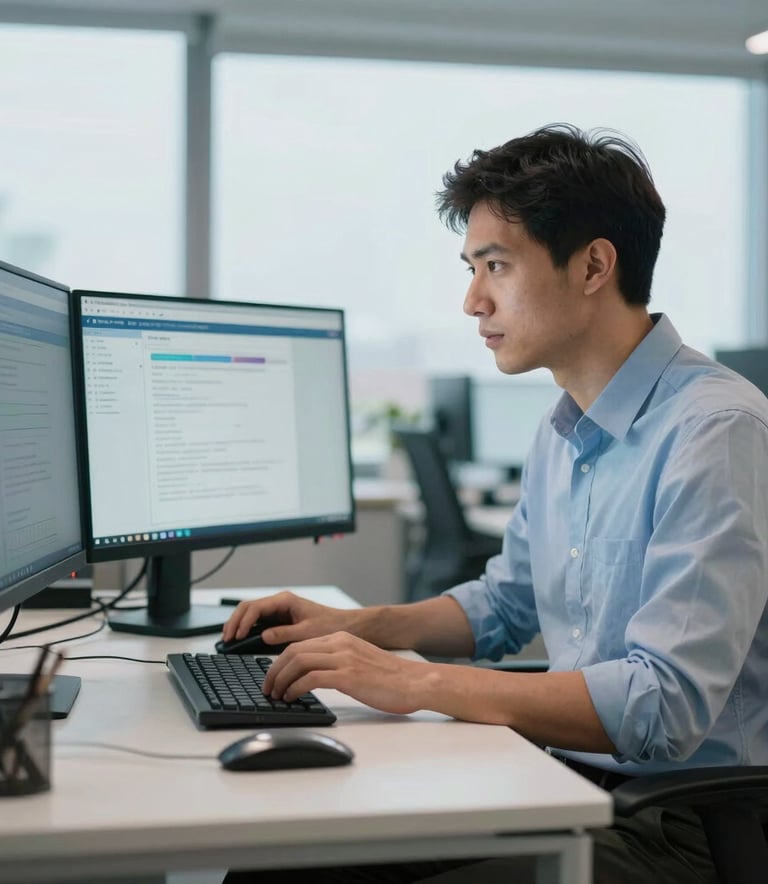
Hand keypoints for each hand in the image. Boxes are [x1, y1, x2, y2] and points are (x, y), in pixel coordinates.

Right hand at [221, 590, 354, 645]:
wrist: (345, 626)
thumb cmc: (330, 626)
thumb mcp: (307, 632)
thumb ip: (284, 634)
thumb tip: (263, 636)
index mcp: (285, 601)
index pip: (255, 607)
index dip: (243, 622)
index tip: (237, 637)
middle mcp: (279, 603)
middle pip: (247, 608)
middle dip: (234, 622)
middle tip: (226, 640)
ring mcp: (278, 611)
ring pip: (250, 614)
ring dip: (238, 625)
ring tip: (227, 640)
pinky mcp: (279, 620)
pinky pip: (258, 622)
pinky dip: (247, 630)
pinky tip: (240, 641)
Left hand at [264, 632, 427, 714]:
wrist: (415, 681)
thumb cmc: (391, 678)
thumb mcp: (359, 661)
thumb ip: (338, 663)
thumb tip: (312, 677)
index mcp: (341, 639)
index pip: (300, 645)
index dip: (280, 661)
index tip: (273, 677)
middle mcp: (340, 644)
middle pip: (293, 651)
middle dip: (274, 670)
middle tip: (268, 687)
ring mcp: (344, 659)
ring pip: (298, 662)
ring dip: (281, 680)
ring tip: (276, 695)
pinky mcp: (348, 676)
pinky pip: (311, 678)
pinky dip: (295, 688)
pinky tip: (292, 698)